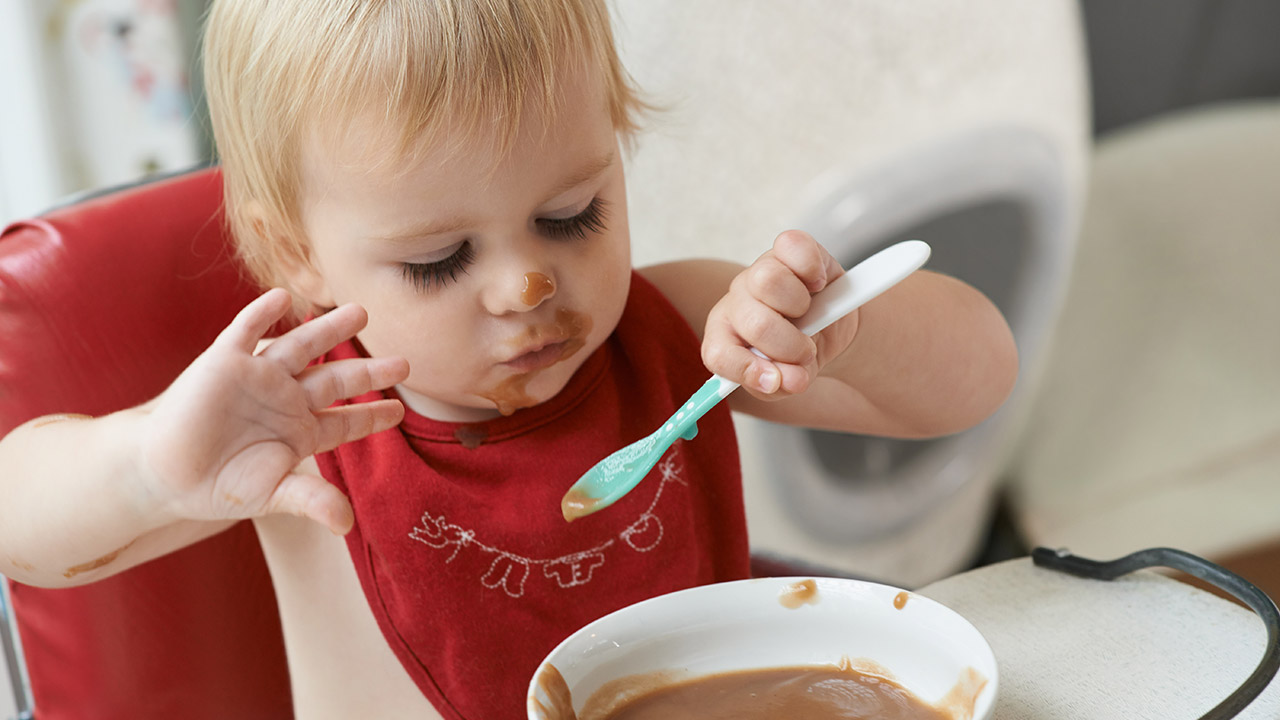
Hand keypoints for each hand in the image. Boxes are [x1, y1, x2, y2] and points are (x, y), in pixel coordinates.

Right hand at [138, 288, 408, 533]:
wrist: (160, 474)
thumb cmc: (215, 485)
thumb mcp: (269, 495)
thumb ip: (310, 500)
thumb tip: (347, 526)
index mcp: (301, 431)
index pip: (346, 421)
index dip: (372, 416)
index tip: (400, 411)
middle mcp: (286, 399)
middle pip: (337, 379)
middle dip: (369, 371)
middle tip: (405, 363)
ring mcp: (258, 378)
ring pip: (302, 346)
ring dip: (329, 329)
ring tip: (359, 312)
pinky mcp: (223, 363)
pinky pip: (245, 333)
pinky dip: (261, 314)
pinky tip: (282, 298)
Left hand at [702, 230, 857, 399]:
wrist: (831, 325)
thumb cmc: (799, 350)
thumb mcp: (788, 378)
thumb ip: (783, 384)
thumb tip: (792, 379)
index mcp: (725, 336)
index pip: (718, 353)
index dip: (747, 370)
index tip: (776, 381)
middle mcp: (737, 301)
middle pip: (754, 322)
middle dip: (789, 345)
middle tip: (805, 350)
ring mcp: (760, 269)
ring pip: (768, 281)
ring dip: (799, 305)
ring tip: (809, 313)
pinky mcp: (787, 248)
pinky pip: (794, 248)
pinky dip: (813, 270)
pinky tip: (818, 284)